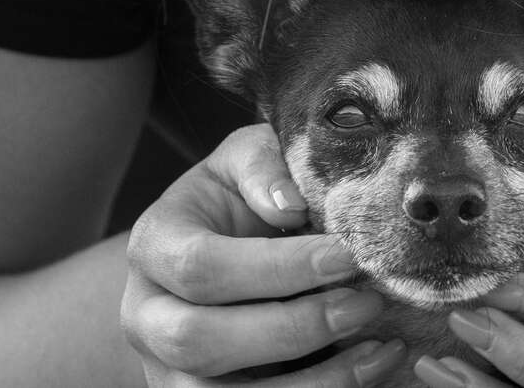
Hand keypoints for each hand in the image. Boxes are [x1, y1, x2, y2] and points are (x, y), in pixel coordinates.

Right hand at [120, 124, 406, 385]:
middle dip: (294, 327)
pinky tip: (369, 367)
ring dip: (311, 382)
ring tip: (378, 348)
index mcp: (154, 245)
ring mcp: (167, 368)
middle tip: (366, 303)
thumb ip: (263, 167)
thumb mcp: (246, 158)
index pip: (201, 267)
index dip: (277, 268)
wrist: (219, 241)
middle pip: (199, 340)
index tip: (346, 256)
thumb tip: (290, 204)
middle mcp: (146, 315)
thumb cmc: (239, 197)